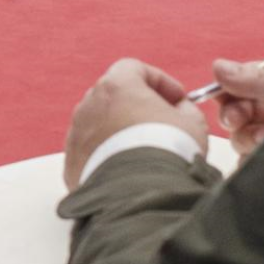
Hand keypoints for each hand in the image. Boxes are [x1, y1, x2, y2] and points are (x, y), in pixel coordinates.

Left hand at [63, 59, 207, 189]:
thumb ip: (184, 108)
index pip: (133, 69)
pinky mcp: (71, 161)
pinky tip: (126, 170)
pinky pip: (90, 151)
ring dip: (119, 131)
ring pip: (99, 124)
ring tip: (144, 151)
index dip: (159, 80)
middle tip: (161, 123)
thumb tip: (179, 109)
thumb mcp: (192, 123)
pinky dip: (106, 155)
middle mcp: (89, 105)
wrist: (141, 195)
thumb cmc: (168, 153)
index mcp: (116, 86)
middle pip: (113, 95)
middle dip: (137, 106)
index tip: (177, 98)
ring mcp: (76, 133)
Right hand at [213, 56, 263, 156]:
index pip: (243, 80)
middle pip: (237, 111)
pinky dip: (249, 162)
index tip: (221, 95)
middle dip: (236, 116)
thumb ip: (260, 81)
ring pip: (240, 138)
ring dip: (247, 139)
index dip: (228, 89)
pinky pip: (248, 161)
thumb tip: (218, 68)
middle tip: (238, 120)